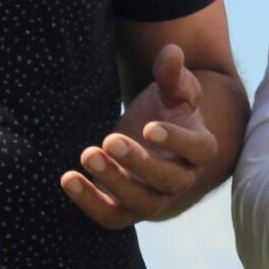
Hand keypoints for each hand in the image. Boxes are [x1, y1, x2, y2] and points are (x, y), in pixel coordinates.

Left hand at [60, 44, 217, 228]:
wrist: (144, 137)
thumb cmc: (164, 110)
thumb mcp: (170, 89)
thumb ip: (172, 73)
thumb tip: (171, 51)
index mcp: (200, 147)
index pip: (198, 150)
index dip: (177, 141)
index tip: (150, 127)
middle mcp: (182, 179)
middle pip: (170, 181)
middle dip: (139, 163)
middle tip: (110, 139)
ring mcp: (155, 199)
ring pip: (142, 203)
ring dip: (114, 182)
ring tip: (87, 154)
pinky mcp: (126, 210)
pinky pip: (112, 217)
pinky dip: (90, 203)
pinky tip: (68, 179)